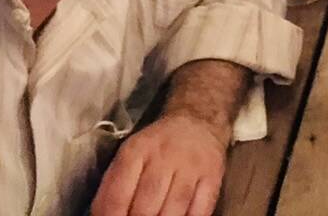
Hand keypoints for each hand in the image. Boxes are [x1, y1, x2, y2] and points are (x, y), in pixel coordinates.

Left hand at [91, 114, 225, 215]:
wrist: (198, 120)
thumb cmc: (157, 145)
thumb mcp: (130, 155)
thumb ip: (114, 186)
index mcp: (136, 151)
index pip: (117, 196)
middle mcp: (165, 156)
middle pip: (145, 207)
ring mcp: (192, 167)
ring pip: (173, 211)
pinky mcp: (213, 176)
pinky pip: (201, 209)